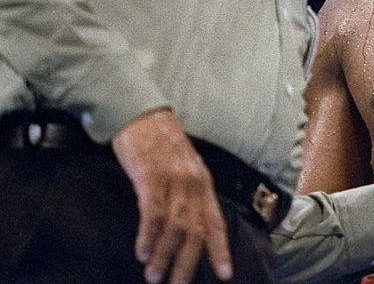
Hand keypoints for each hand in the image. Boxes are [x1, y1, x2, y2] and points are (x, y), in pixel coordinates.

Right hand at [111, 109, 231, 283]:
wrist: (141, 115)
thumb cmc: (160, 144)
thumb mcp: (183, 168)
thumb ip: (188, 194)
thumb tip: (187, 228)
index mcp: (204, 183)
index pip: (217, 222)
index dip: (220, 250)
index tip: (224, 274)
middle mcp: (194, 183)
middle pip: (197, 231)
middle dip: (188, 263)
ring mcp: (174, 180)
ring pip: (176, 227)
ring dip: (164, 256)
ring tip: (154, 276)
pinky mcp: (151, 177)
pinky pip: (153, 213)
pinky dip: (148, 236)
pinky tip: (142, 252)